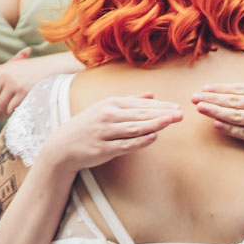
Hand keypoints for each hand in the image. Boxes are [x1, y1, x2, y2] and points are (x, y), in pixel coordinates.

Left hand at [0, 49, 47, 120]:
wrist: (49, 68)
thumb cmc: (30, 70)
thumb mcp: (12, 68)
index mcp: (0, 71)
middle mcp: (4, 77)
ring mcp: (14, 85)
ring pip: (0, 106)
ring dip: (2, 113)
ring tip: (6, 114)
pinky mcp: (23, 92)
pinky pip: (12, 108)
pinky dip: (11, 113)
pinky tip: (14, 112)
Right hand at [48, 95, 180, 171]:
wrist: (63, 146)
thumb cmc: (88, 126)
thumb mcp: (105, 108)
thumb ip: (130, 102)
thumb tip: (151, 94)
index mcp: (110, 104)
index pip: (140, 104)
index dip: (160, 106)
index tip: (176, 107)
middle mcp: (107, 116)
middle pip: (140, 114)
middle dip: (161, 113)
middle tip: (180, 114)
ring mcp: (105, 132)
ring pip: (134, 128)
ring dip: (154, 124)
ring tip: (170, 122)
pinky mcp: (103, 148)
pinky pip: (125, 144)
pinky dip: (140, 140)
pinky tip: (153, 137)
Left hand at [193, 78, 243, 170]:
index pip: (241, 89)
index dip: (221, 89)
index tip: (204, 88)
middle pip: (234, 101)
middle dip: (211, 99)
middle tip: (194, 98)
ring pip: (236, 116)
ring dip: (215, 112)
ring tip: (200, 109)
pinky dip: (229, 129)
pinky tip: (216, 125)